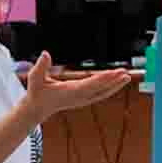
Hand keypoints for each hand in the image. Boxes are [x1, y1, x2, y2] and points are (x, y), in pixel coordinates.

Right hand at [26, 61, 143, 114]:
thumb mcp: (35, 78)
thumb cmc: (36, 92)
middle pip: (99, 89)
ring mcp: (82, 100)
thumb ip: (40, 66)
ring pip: (102, 93)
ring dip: (115, 85)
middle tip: (125, 73)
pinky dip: (110, 89)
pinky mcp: (84, 100)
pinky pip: (100, 94)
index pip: (88, 85)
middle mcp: (79, 97)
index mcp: (69, 92)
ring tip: (127, 77)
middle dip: (113, 81)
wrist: (38, 108)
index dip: (101, 79)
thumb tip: (45, 54)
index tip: (112, 74)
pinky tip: (117, 83)